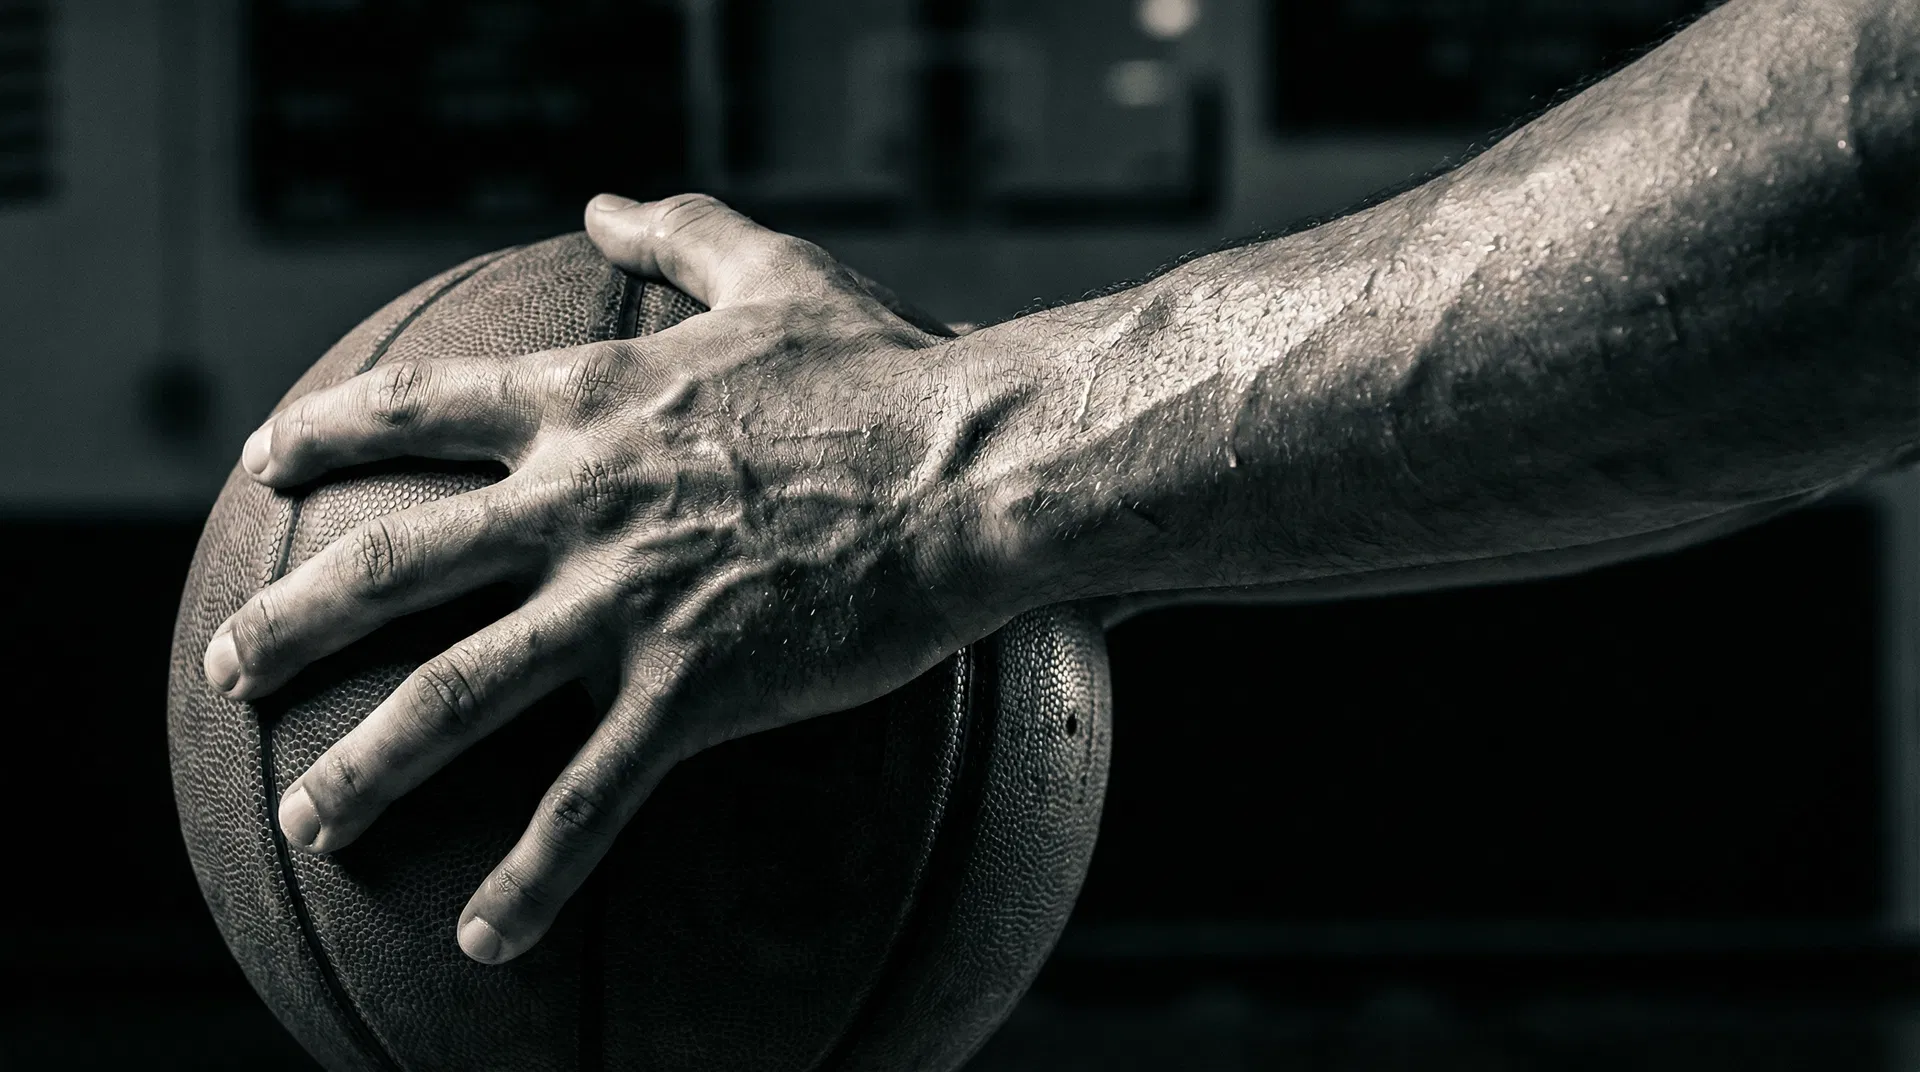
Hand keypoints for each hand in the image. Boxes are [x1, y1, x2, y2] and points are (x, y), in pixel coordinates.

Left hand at [203, 194, 1022, 963]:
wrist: (971, 468)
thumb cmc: (887, 371)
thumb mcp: (777, 271)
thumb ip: (682, 229)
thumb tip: (604, 202)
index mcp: (590, 406)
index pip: (417, 413)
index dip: (326, 434)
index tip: (263, 458)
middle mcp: (578, 504)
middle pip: (390, 567)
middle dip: (289, 619)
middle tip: (230, 664)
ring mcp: (626, 602)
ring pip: (456, 695)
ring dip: (365, 765)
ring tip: (306, 820)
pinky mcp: (694, 689)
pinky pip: (589, 799)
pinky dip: (529, 877)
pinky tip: (483, 939)